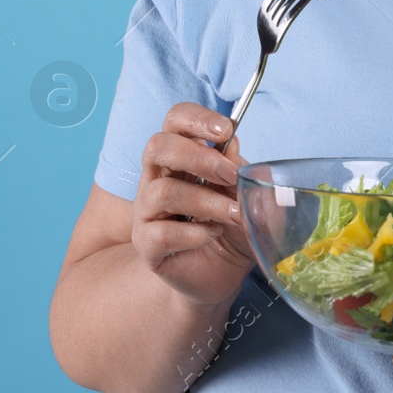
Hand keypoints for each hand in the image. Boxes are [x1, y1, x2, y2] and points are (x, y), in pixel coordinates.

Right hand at [132, 102, 254, 310]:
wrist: (223, 273)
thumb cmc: (232, 225)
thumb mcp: (246, 194)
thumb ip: (239, 170)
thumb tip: (234, 145)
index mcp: (180, 155)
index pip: (175, 119)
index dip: (197, 118)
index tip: (226, 131)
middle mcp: (157, 177)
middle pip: (158, 146)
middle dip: (198, 157)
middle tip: (230, 175)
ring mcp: (147, 211)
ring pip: (162, 191)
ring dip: (206, 202)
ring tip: (232, 215)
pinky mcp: (146, 244)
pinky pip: (160, 233)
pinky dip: (193, 233)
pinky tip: (211, 235)